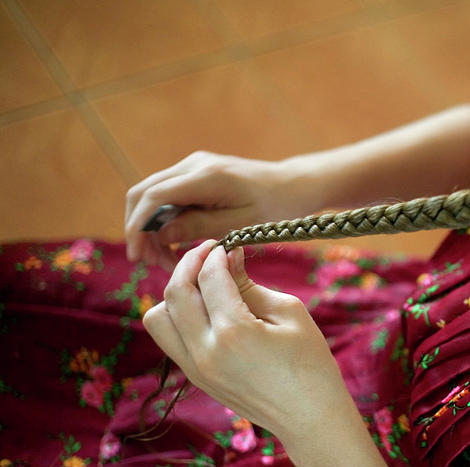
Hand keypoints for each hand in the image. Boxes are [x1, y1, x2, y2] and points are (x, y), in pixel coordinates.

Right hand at [125, 152, 327, 269]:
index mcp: (206, 175)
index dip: (138, 227)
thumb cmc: (276, 206)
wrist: (294, 185)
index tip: (138, 256)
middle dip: (140, 230)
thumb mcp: (242, 224)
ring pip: (152, 196)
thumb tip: (160, 235)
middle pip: (143, 193)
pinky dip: (164, 222)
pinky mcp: (196, 175)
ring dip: (151, 228)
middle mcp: (193, 165)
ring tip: (167, 260)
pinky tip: (177, 246)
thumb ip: (200, 227)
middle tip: (153, 263)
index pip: (153, 197)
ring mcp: (193, 167)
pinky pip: (168, 198)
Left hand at [142, 240, 351, 436]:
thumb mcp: (290, 314)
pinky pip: (169, 340)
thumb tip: (229, 257)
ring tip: (203, 286)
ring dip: (175, 295)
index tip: (226, 245)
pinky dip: (179, 318)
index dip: (215, 254)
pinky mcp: (196, 379)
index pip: (209, 277)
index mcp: (234, 332)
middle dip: (189, 264)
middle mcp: (205, 351)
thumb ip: (251, 285)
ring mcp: (196, 369)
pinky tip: (206, 311)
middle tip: (209, 254)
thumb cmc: (311, 364)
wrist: (310, 419)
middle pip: (174, 293)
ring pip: (158, 319)